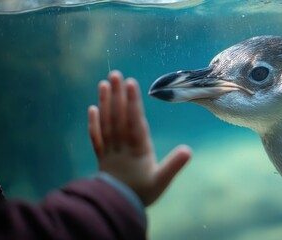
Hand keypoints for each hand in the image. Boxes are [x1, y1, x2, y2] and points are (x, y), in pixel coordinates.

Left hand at [88, 70, 190, 205]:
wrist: (117, 206)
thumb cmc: (142, 192)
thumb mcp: (162, 180)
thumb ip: (174, 165)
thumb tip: (189, 150)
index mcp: (138, 148)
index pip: (135, 120)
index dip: (133, 101)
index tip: (130, 83)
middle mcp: (122, 145)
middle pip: (118, 116)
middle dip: (117, 95)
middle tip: (114, 74)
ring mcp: (109, 149)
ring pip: (106, 122)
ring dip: (105, 103)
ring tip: (103, 84)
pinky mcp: (101, 156)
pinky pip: (96, 136)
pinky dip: (93, 122)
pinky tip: (92, 108)